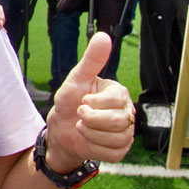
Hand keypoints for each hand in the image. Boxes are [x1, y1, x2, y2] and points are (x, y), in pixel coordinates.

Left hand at [44, 33, 133, 171]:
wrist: (62, 129)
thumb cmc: (69, 102)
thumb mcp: (76, 79)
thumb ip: (91, 60)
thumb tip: (103, 36)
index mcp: (119, 93)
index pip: (116, 101)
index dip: (93, 104)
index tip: (82, 101)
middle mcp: (127, 112)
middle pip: (118, 122)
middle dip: (91, 120)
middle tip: (80, 115)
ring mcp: (126, 133)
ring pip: (117, 139)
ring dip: (91, 134)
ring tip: (83, 127)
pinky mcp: (121, 150)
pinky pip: (114, 153)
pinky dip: (95, 147)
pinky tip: (89, 139)